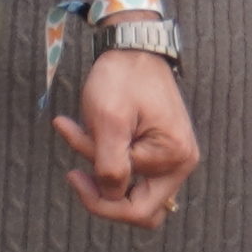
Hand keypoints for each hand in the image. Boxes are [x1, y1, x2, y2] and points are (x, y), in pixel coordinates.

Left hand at [53, 48, 198, 228]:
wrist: (130, 43)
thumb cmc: (121, 76)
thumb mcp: (108, 119)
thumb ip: (109, 166)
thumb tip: (111, 198)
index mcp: (174, 159)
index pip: (136, 208)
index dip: (100, 201)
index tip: (72, 175)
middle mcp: (180, 163)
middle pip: (138, 205)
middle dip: (103, 189)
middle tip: (75, 171)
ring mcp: (171, 156)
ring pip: (131, 186)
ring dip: (102, 167)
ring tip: (79, 134)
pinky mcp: (158, 147)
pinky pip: (130, 166)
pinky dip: (106, 155)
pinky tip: (85, 130)